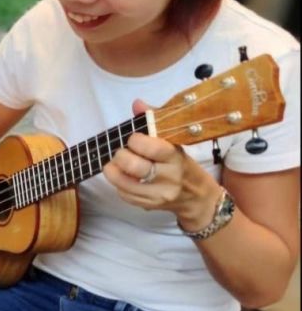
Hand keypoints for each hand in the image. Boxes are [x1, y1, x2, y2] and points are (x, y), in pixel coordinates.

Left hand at [102, 99, 221, 228]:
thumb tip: (137, 104)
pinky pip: (124, 195)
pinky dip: (118, 184)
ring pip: (124, 184)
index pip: (152, 148)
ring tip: (114, 164)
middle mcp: (168, 178)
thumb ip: (154, 122)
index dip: (136, 140)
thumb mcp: (176, 142)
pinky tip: (122, 177)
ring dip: (113, 171)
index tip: (133, 138)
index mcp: (176, 158)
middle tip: (120, 151)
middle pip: (134, 166)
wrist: (197, 198)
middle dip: (120, 155)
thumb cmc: (184, 165)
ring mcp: (158, 195)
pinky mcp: (149, 206)